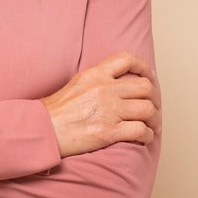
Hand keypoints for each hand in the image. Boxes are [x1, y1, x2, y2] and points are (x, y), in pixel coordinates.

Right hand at [40, 52, 160, 157]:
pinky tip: (143, 138)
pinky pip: (140, 131)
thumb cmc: (57, 110)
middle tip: (154, 109)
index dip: (144, 68)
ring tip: (152, 126)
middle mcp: (104, 89)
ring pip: (147, 109)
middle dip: (155, 99)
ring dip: (154, 119)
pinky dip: (146, 136)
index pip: (127, 59)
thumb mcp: (77, 83)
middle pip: (145, 87)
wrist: (42, 129)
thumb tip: (118, 83)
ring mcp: (108, 110)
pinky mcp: (108, 131)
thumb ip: (98, 80)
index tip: (149, 78)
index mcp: (95, 74)